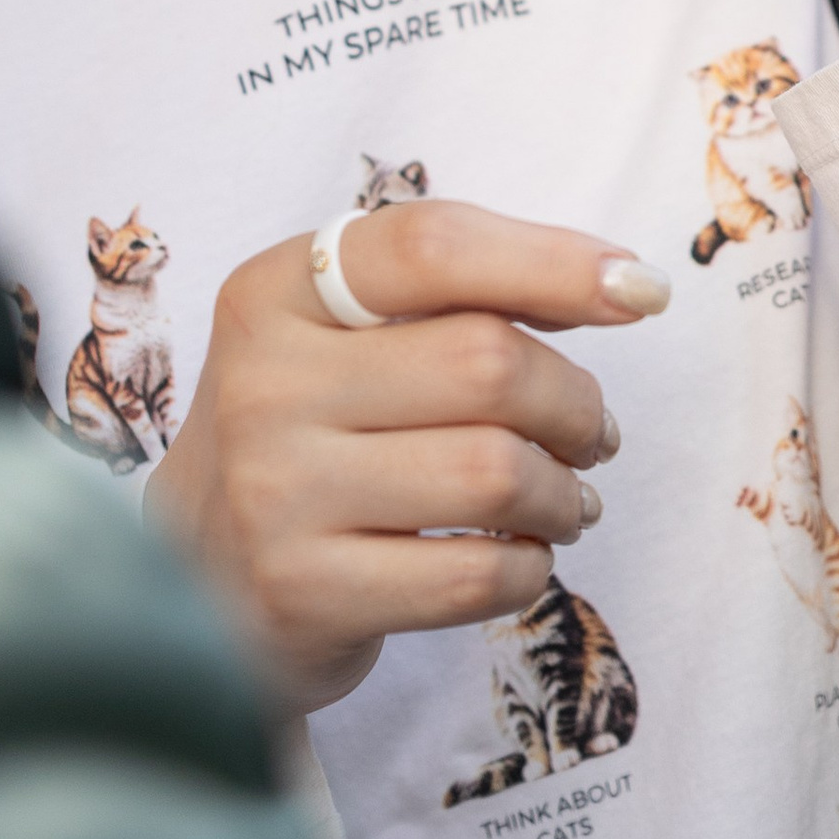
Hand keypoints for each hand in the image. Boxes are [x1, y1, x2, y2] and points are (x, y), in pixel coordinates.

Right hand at [144, 201, 668, 717]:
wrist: (196, 575)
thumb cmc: (314, 432)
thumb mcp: (346, 333)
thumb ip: (460, 291)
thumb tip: (629, 284)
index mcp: (275, 290)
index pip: (431, 246)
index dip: (553, 260)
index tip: (642, 291)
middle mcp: (262, 382)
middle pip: (484, 363)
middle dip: (574, 402)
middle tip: (592, 434)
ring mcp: (273, 492)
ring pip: (493, 471)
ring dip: (566, 494)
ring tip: (567, 501)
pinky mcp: (301, 592)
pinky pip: (472, 573)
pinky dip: (528, 566)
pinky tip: (520, 555)